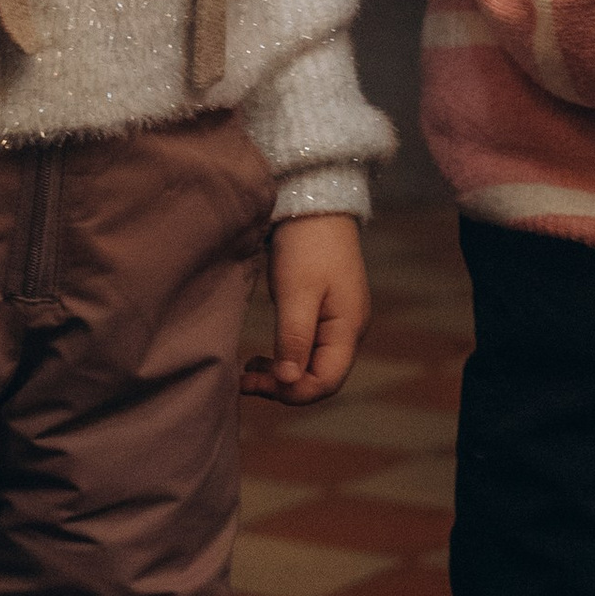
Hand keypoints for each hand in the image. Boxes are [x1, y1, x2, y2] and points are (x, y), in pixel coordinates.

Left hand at [243, 213, 368, 405]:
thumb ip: (294, 338)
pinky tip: (264, 356)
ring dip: (283, 374)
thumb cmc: (307, 245)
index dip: (291, 393)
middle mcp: (348, 331)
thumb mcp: (297, 292)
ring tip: (250, 369)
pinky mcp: (324, 312)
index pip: (326, 383)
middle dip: (284, 386)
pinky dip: (285, 358)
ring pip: (313, 366)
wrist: (314, 203)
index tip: (256, 382)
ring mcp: (338, 322)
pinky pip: (308, 349)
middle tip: (246, 379)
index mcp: (348, 329)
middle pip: (321, 379)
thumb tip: (288, 382)